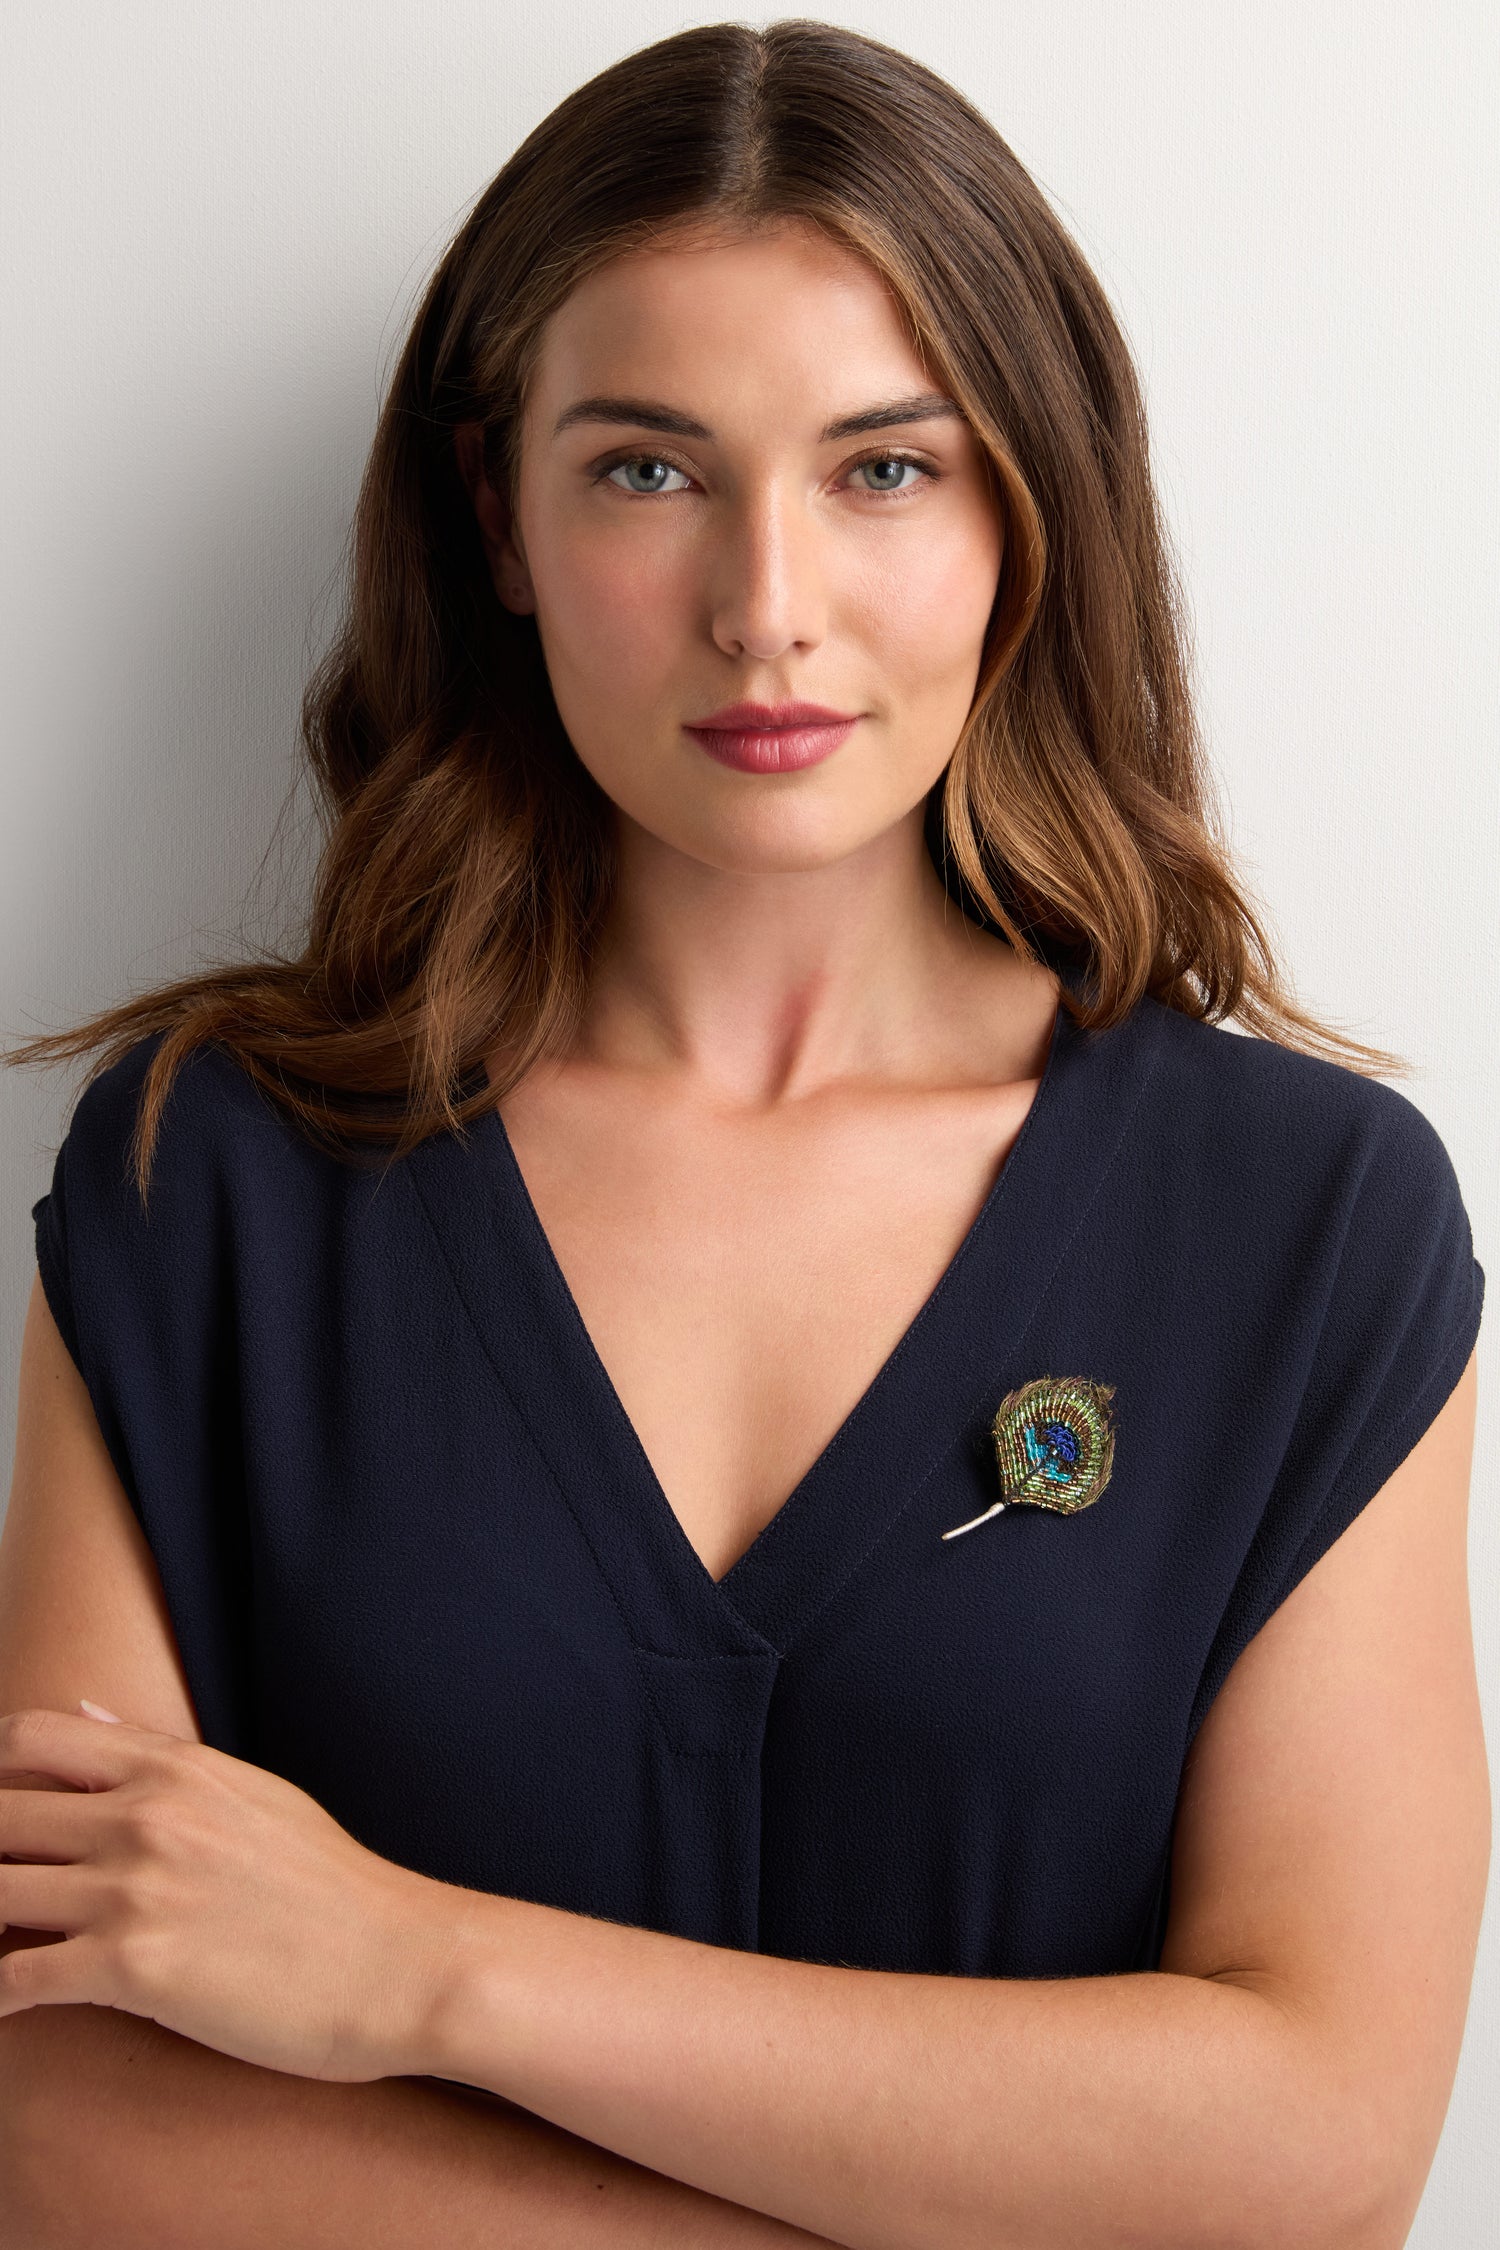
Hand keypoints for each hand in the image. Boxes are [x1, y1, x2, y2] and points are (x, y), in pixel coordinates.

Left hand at [0, 1704, 467, 2080]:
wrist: (398, 1963)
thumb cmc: (333, 1888)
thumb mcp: (252, 1795)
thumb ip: (161, 1758)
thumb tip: (87, 1709)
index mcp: (173, 1771)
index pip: (29, 1736)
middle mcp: (144, 1818)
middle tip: (1, 1886)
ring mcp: (134, 1891)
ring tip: (2, 1941)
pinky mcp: (131, 1970)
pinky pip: (14, 1980)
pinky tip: (7, 2007)